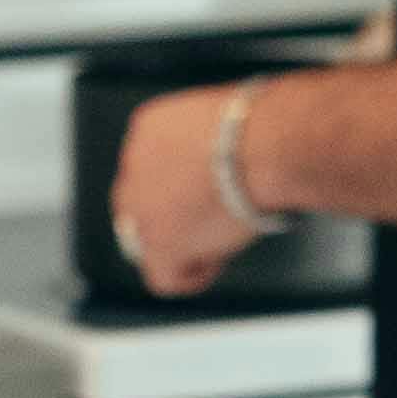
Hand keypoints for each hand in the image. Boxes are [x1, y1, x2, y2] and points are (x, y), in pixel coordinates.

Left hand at [111, 86, 249, 300]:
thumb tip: (231, 163)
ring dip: (181, 245)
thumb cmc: (262, 129)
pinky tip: (216, 264)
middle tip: (210, 220)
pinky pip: (164, 277)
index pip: (150, 164)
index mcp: (149, 128)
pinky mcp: (159, 244)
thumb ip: (212, 143)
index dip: (179, 183)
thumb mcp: (224, 120)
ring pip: (147, 240)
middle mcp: (134, 166)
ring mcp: (142, 209)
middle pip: (142, 203)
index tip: (210, 189)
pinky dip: (191, 277)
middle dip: (173, 215)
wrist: (261, 149)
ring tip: (219, 240)